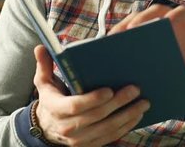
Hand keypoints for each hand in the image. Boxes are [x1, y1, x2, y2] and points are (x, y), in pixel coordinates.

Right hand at [33, 45, 149, 145]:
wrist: (47, 127)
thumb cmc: (51, 99)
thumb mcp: (43, 82)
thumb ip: (44, 64)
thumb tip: (41, 47)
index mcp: (56, 108)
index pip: (76, 106)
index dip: (93, 99)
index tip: (109, 89)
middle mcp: (67, 127)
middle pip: (97, 116)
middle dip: (118, 103)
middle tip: (135, 89)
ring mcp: (79, 140)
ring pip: (108, 129)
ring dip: (128, 115)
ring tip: (143, 102)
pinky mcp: (90, 145)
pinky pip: (111, 137)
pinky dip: (126, 127)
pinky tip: (137, 115)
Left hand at [110, 5, 184, 80]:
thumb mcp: (164, 64)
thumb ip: (148, 63)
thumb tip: (123, 75)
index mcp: (151, 29)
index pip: (130, 26)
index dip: (117, 32)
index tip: (103, 44)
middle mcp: (160, 18)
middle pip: (137, 17)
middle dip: (124, 26)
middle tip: (112, 39)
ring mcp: (173, 13)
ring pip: (152, 11)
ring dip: (140, 19)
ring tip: (130, 32)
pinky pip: (172, 15)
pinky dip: (163, 21)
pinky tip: (155, 30)